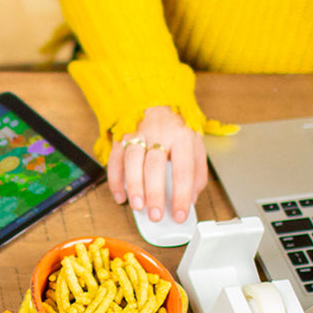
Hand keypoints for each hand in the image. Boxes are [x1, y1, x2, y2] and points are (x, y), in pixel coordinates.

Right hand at [107, 106, 206, 222]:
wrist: (157, 97)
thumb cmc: (177, 127)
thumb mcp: (197, 145)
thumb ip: (197, 172)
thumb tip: (190, 199)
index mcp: (181, 136)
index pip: (183, 169)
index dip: (181, 195)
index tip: (180, 214)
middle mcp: (159, 133)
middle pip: (155, 165)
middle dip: (154, 193)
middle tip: (156, 214)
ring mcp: (137, 134)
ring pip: (132, 160)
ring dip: (134, 186)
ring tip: (138, 207)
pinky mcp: (121, 137)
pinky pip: (115, 159)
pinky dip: (116, 180)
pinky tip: (120, 196)